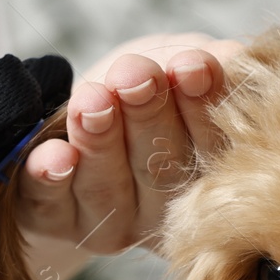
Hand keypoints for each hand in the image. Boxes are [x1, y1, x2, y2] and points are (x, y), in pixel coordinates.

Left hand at [18, 34, 242, 253]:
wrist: (78, 111)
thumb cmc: (141, 87)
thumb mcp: (176, 65)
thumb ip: (205, 64)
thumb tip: (229, 56)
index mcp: (206, 178)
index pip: (212, 147)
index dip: (201, 107)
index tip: (191, 66)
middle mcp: (160, 212)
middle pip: (159, 170)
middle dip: (147, 117)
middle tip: (136, 77)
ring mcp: (107, 223)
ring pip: (105, 187)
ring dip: (100, 141)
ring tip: (93, 100)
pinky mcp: (54, 220)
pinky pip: (50, 203)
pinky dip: (50, 177)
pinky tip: (54, 157)